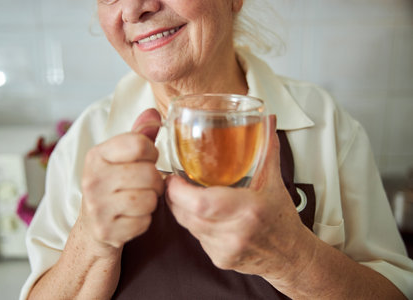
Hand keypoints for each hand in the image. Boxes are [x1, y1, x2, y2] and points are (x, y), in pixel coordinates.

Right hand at [79, 108, 164, 256]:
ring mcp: (97, 207)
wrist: (93, 227)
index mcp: (96, 155)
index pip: (139, 144)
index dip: (152, 152)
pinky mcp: (106, 231)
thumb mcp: (121, 157)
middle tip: (146, 184)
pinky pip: (144, 222)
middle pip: (149, 174)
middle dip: (155, 180)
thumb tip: (153, 113)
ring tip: (140, 199)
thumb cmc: (112, 186)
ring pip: (149, 199)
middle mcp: (92, 179)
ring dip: (151, 201)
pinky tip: (132, 216)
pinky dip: (144, 220)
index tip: (147, 159)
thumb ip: (139, 135)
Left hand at [165, 116, 309, 278]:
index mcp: (249, 210)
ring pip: (187, 225)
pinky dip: (192, 221)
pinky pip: (194, 236)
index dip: (179, 191)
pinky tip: (201, 212)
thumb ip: (267, 149)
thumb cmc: (283, 220)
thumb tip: (268, 121)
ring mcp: (224, 249)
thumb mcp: (275, 182)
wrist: (290, 257)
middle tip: (173, 181)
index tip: (174, 177)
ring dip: (181, 208)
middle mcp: (234, 233)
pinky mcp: (218, 259)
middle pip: (186, 214)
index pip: (202, 204)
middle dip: (173, 196)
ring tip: (183, 192)